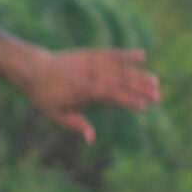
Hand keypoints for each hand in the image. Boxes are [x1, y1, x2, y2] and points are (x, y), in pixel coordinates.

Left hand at [24, 47, 161, 141]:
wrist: (34, 70)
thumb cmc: (46, 96)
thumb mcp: (58, 114)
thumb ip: (76, 125)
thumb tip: (91, 138)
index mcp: (84, 90)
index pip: (111, 95)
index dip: (128, 100)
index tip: (143, 106)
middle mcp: (90, 74)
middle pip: (120, 80)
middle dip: (140, 88)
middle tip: (157, 96)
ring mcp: (92, 62)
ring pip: (120, 67)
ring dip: (139, 73)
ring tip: (156, 81)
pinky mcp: (91, 54)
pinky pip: (112, 53)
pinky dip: (127, 54)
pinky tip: (142, 55)